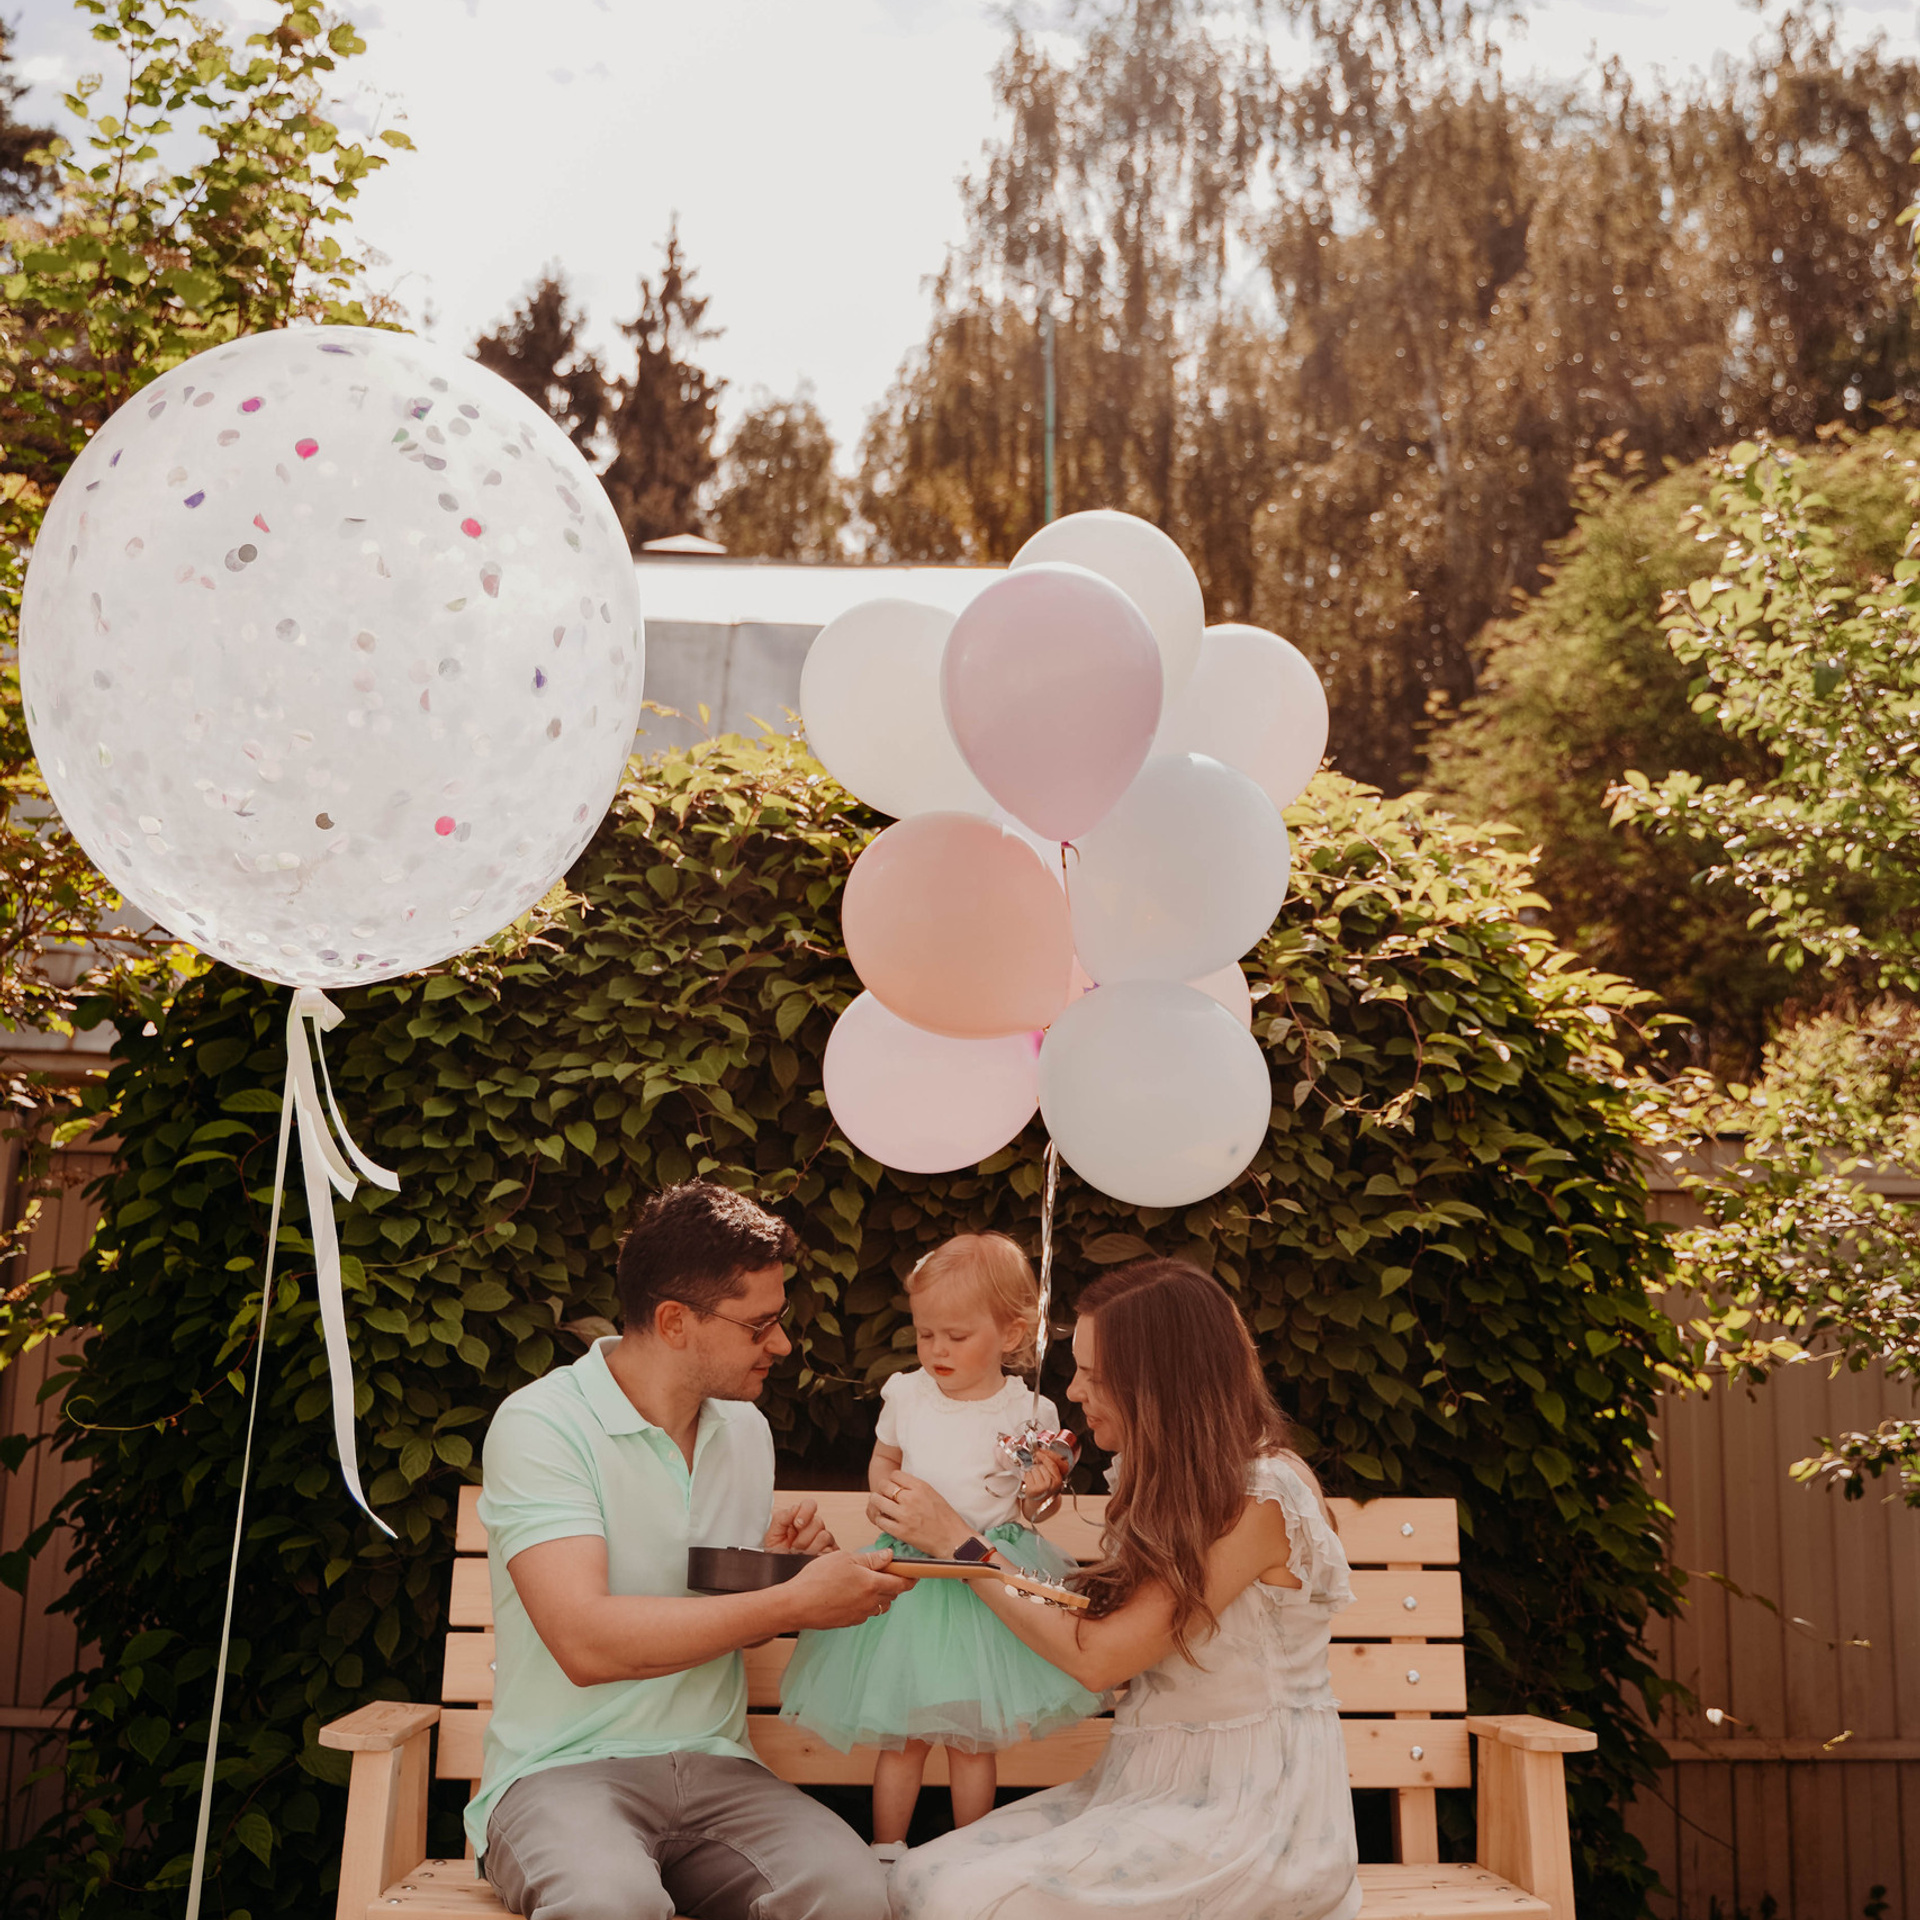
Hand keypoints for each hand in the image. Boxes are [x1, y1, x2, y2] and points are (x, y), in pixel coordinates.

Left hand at [765, 1499, 833, 1554]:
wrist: (779, 1573)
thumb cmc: (775, 1555)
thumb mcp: (772, 1534)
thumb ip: (782, 1517)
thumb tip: (795, 1508)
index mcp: (801, 1519)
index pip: (810, 1505)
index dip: (805, 1512)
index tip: (796, 1524)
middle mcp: (814, 1528)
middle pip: (818, 1522)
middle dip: (803, 1537)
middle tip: (794, 1547)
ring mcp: (824, 1541)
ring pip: (825, 1536)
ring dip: (810, 1548)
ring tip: (800, 1555)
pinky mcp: (830, 1554)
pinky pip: (830, 1551)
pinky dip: (817, 1557)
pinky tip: (809, 1560)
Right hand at [785, 1549, 907, 1629]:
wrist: (797, 1604)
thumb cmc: (817, 1579)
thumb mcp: (845, 1558)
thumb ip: (871, 1559)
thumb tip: (889, 1556)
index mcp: (872, 1584)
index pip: (901, 1583)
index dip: (911, 1578)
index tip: (915, 1573)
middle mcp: (870, 1603)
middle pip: (893, 1594)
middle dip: (895, 1583)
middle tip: (888, 1571)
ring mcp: (860, 1614)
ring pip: (880, 1605)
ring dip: (881, 1594)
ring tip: (868, 1581)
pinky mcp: (849, 1621)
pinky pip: (866, 1612)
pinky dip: (866, 1603)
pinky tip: (852, 1593)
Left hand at [869, 1472, 971, 1557]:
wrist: (953, 1539)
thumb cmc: (946, 1517)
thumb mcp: (932, 1493)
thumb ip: (915, 1487)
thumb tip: (898, 1484)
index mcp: (920, 1487)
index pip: (895, 1474)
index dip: (892, 1480)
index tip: (893, 1485)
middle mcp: (911, 1499)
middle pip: (884, 1486)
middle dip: (882, 1489)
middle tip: (884, 1495)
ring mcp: (904, 1515)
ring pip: (877, 1501)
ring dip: (877, 1502)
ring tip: (880, 1505)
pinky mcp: (900, 1531)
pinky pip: (880, 1520)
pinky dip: (880, 1519)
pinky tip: (885, 1519)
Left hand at [1020, 1453, 1065, 1497]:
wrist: (1040, 1503)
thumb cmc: (1046, 1488)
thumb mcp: (1053, 1477)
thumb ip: (1051, 1465)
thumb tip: (1040, 1452)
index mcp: (1058, 1480)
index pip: (1052, 1464)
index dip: (1044, 1456)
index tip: (1038, 1453)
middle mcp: (1051, 1484)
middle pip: (1041, 1465)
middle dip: (1038, 1466)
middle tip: (1039, 1473)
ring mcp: (1041, 1487)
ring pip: (1034, 1469)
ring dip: (1032, 1472)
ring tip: (1035, 1479)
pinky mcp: (1032, 1490)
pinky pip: (1027, 1474)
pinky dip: (1027, 1476)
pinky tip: (1031, 1482)